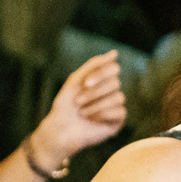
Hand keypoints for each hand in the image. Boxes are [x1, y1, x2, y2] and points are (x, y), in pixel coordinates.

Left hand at [29, 51, 127, 171]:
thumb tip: (115, 53)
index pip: (113, 68)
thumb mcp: (76, 80)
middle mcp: (112, 91)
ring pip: (118, 97)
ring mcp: (116, 106)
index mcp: (103, 79)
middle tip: (78, 101)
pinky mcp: (118, 121)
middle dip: (93, 92)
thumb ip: (94, 64)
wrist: (60, 128)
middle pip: (115, 82)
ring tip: (82, 112)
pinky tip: (91, 119)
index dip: (100, 74)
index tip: (85, 83)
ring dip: (95, 105)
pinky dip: (102, 114)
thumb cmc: (66, 104)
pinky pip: (120, 111)